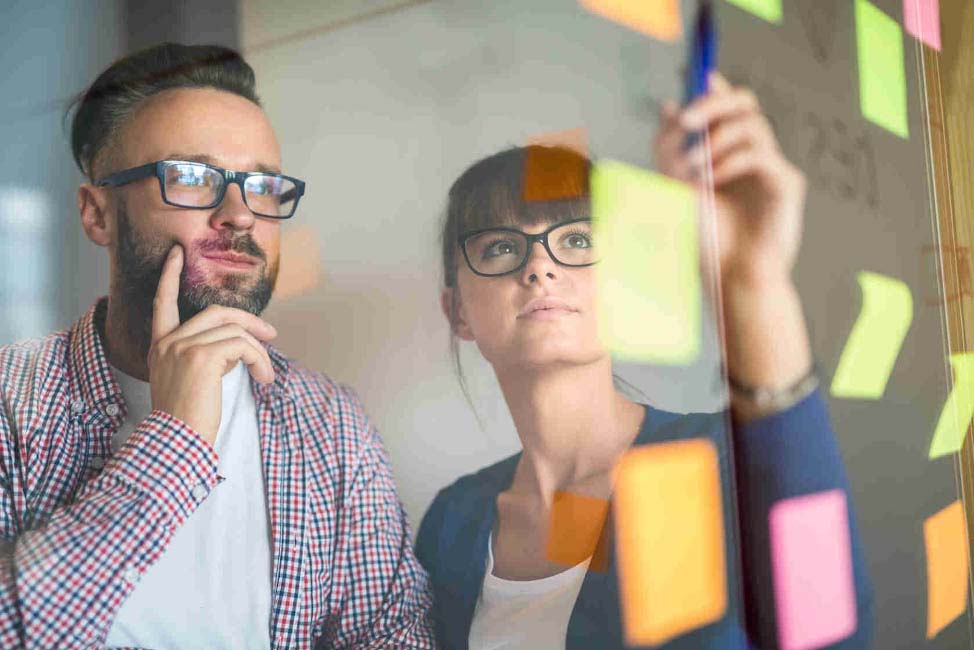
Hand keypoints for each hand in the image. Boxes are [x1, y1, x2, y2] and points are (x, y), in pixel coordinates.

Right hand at [147, 245, 277, 444]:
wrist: (176, 441)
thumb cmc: (187, 418)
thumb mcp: (189, 380)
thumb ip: (202, 355)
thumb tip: (236, 345)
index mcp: (161, 346)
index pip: (163, 303)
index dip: (170, 276)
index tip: (177, 254)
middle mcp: (168, 342)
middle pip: (215, 312)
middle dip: (248, 319)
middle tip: (271, 334)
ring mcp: (183, 346)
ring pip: (235, 332)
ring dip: (259, 352)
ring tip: (266, 375)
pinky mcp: (201, 356)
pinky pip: (242, 346)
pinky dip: (260, 360)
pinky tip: (263, 379)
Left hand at [653, 72, 806, 289]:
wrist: (729, 277)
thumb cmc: (706, 240)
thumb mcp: (676, 188)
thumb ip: (671, 149)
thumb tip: (669, 105)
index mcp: (729, 153)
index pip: (727, 106)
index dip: (713, 87)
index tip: (695, 76)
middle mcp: (753, 154)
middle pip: (744, 103)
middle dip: (713, 104)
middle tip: (687, 122)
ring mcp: (773, 167)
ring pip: (752, 125)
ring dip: (716, 141)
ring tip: (696, 170)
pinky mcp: (787, 183)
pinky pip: (760, 154)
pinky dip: (731, 161)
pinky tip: (713, 180)